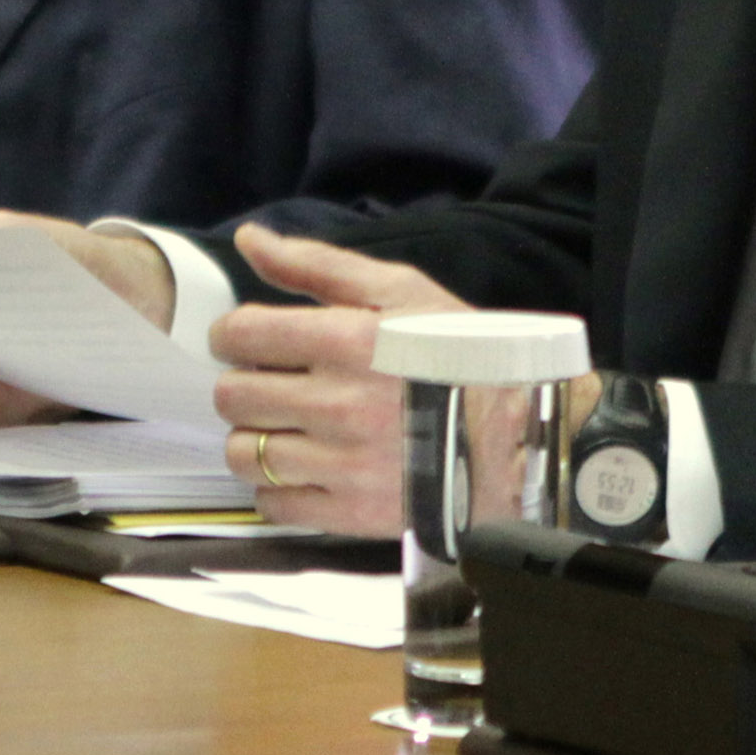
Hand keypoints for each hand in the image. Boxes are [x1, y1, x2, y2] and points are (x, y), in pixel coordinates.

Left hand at [207, 223, 471, 534]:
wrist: (523, 438)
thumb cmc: (461, 357)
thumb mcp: (399, 292)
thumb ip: (316, 265)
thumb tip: (251, 240)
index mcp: (349, 341)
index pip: (240, 335)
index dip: (234, 335)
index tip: (250, 343)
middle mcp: (340, 404)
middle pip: (232, 396)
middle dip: (246, 386)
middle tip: (276, 386)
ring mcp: (345, 465)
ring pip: (243, 454)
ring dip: (256, 440)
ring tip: (290, 429)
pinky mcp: (352, 513)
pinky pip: (272, 505)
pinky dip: (278, 489)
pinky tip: (308, 468)